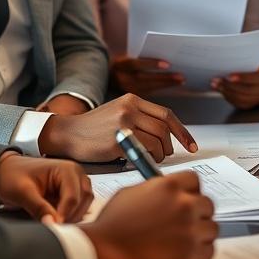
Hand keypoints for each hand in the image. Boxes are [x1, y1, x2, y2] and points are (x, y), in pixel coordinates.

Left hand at [0, 152, 93, 222]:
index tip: (54, 227)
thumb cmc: (13, 176)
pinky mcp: (73, 192)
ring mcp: (76, 183)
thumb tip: (52, 223)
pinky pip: (79, 207)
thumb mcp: (22, 192)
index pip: (73, 197)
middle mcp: (76, 174)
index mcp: (66, 169)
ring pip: (85, 205)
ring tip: (54, 223)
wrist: (7, 172)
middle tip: (55, 228)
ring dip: (72, 217)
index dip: (64, 215)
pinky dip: (70, 216)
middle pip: (83, 201)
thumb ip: (38, 207)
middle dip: (70, 217)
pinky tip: (56, 220)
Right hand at [38, 93, 196, 162]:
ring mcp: (124, 122)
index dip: (182, 132)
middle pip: (164, 128)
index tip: (191, 145)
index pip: (166, 114)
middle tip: (164, 155)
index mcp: (132, 99)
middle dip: (170, 145)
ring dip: (160, 153)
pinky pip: (146, 149)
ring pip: (158, 139)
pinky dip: (150, 158)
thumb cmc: (92, 129)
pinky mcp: (119, 138)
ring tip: (151, 158)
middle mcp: (130, 107)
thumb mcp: (118, 113)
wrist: (67, 133)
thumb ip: (140, 118)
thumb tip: (165, 137)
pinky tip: (141, 159)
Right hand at [82, 172, 217, 258]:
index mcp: (169, 186)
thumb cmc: (111, 225)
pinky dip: (202, 257)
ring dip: (202, 236)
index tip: (189, 199)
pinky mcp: (189, 254)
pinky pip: (209, 252)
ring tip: (188, 242)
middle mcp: (183, 204)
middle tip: (188, 224)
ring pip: (212, 229)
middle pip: (207, 205)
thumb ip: (155, 191)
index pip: (195, 181)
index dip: (191, 192)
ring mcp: (188, 229)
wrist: (104, 250)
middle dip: (198, 214)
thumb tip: (165, 196)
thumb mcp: (132, 193)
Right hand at [110, 56, 185, 94]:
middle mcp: (122, 79)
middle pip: (145, 79)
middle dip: (165, 78)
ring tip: (180, 81)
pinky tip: (173, 86)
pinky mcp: (131, 99)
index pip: (136, 64)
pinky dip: (162, 89)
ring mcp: (125, 91)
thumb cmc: (122, 65)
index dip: (152, 63)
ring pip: (149, 89)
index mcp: (120, 65)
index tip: (168, 63)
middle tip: (181, 76)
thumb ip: (140, 57)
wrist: (104, 79)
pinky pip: (149, 95)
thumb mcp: (125, 58)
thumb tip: (164, 55)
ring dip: (166, 84)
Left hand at [211, 61, 258, 109]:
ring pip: (239, 97)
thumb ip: (242, 62)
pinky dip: (226, 96)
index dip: (242, 77)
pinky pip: (236, 102)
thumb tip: (225, 61)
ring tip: (214, 84)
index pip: (254, 77)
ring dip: (225, 90)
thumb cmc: (252, 67)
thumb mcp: (251, 62)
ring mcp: (256, 98)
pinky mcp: (248, 104)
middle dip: (229, 85)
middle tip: (216, 79)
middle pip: (245, 90)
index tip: (228, 76)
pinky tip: (219, 89)